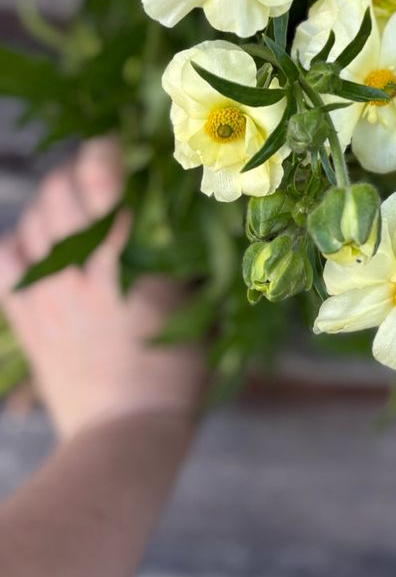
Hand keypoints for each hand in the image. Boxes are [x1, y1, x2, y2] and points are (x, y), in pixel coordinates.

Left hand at [0, 138, 204, 440]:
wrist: (126, 430)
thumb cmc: (175, 368)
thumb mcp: (196, 303)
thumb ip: (188, 253)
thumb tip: (188, 205)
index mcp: (128, 264)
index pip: (104, 187)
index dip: (106, 156)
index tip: (120, 145)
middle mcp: (80, 271)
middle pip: (62, 195)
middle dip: (79, 172)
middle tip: (102, 173)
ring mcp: (48, 294)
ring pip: (33, 221)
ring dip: (51, 202)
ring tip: (74, 206)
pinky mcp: (27, 317)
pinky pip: (6, 260)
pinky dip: (19, 240)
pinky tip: (39, 241)